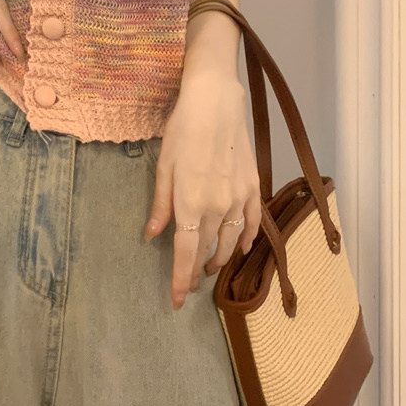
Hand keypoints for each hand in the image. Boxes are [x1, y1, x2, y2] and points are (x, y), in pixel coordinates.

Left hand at [143, 71, 261, 310]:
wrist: (216, 104)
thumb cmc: (182, 131)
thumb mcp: (163, 167)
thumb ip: (160, 205)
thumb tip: (151, 235)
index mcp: (190, 204)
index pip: (185, 254)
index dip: (180, 280)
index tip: (176, 301)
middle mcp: (217, 208)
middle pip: (208, 251)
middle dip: (197, 271)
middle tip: (189, 283)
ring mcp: (239, 199)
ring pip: (231, 242)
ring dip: (220, 259)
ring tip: (210, 267)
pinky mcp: (253, 187)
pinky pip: (252, 223)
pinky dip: (246, 239)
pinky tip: (241, 247)